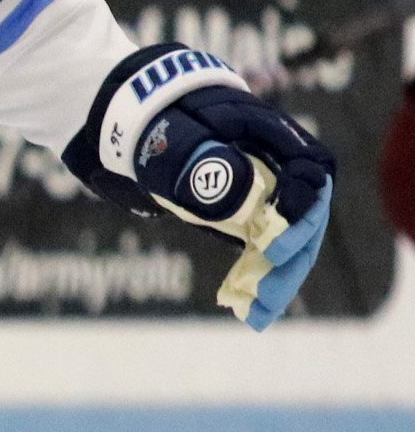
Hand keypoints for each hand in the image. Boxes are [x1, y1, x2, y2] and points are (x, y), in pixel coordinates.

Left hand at [66, 44, 334, 328]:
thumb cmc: (151, 117)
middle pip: (304, 209)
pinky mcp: (241, 209)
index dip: (302, 205)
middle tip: (267, 298)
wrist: (123, 116)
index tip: (278, 243)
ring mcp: (260, 186)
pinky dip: (255, 272)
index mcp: (264, 130)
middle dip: (291, 255)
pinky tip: (245, 305)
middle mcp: (273, 160)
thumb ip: (194, 160)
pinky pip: (258, 243)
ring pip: (284, 233)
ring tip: (256, 315)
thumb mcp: (168, 133)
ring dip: (276, 274)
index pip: (308, 167)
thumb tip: (230, 203)